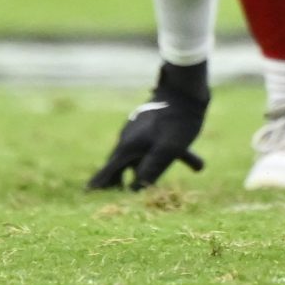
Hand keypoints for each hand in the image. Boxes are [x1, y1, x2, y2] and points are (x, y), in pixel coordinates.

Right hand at [87, 60, 209, 189]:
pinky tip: (197, 165)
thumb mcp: (167, 151)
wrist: (184, 90)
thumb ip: (151, 170)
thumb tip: (134, 190)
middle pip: (120, 165)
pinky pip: (157, 147)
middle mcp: (129, 139)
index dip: (98, 183)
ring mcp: (139, 130)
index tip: (87, 193)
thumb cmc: (176, 123)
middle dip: (120, 181)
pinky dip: (168, 158)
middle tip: (119, 195)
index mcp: (128, 147)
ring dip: (148, 171)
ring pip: (141, 156)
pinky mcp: (151, 125)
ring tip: (151, 185)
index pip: (108, 170)